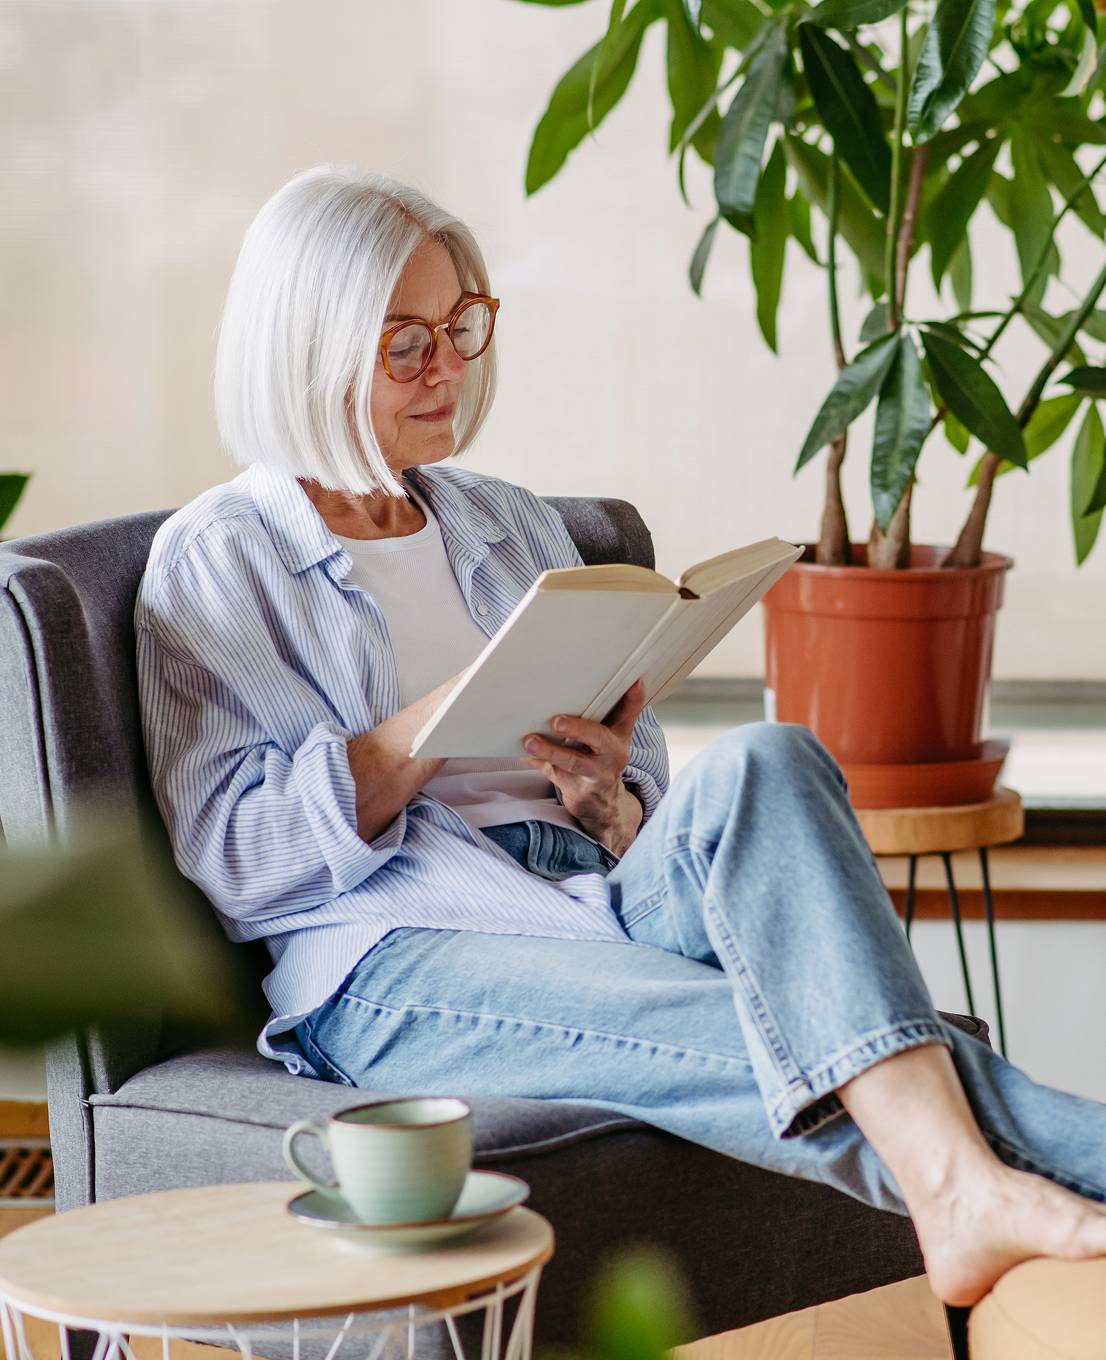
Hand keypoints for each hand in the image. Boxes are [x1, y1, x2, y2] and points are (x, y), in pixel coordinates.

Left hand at [520, 678, 647, 852]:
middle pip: (598, 737)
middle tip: (557, 721)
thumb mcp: (612, 737)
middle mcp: (612, 755)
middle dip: (578, 728)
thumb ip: (617, 711)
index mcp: (620, 736)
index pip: (628, 714)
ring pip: (573, 762)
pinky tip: (525, 756)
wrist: (604, 804)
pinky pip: (555, 774)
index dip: (633, 698)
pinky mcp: (579, 791)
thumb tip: (626, 682)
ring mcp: (596, 774)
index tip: (634, 682)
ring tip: (530, 741)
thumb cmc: (602, 760)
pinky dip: (539, 763)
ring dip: (550, 751)